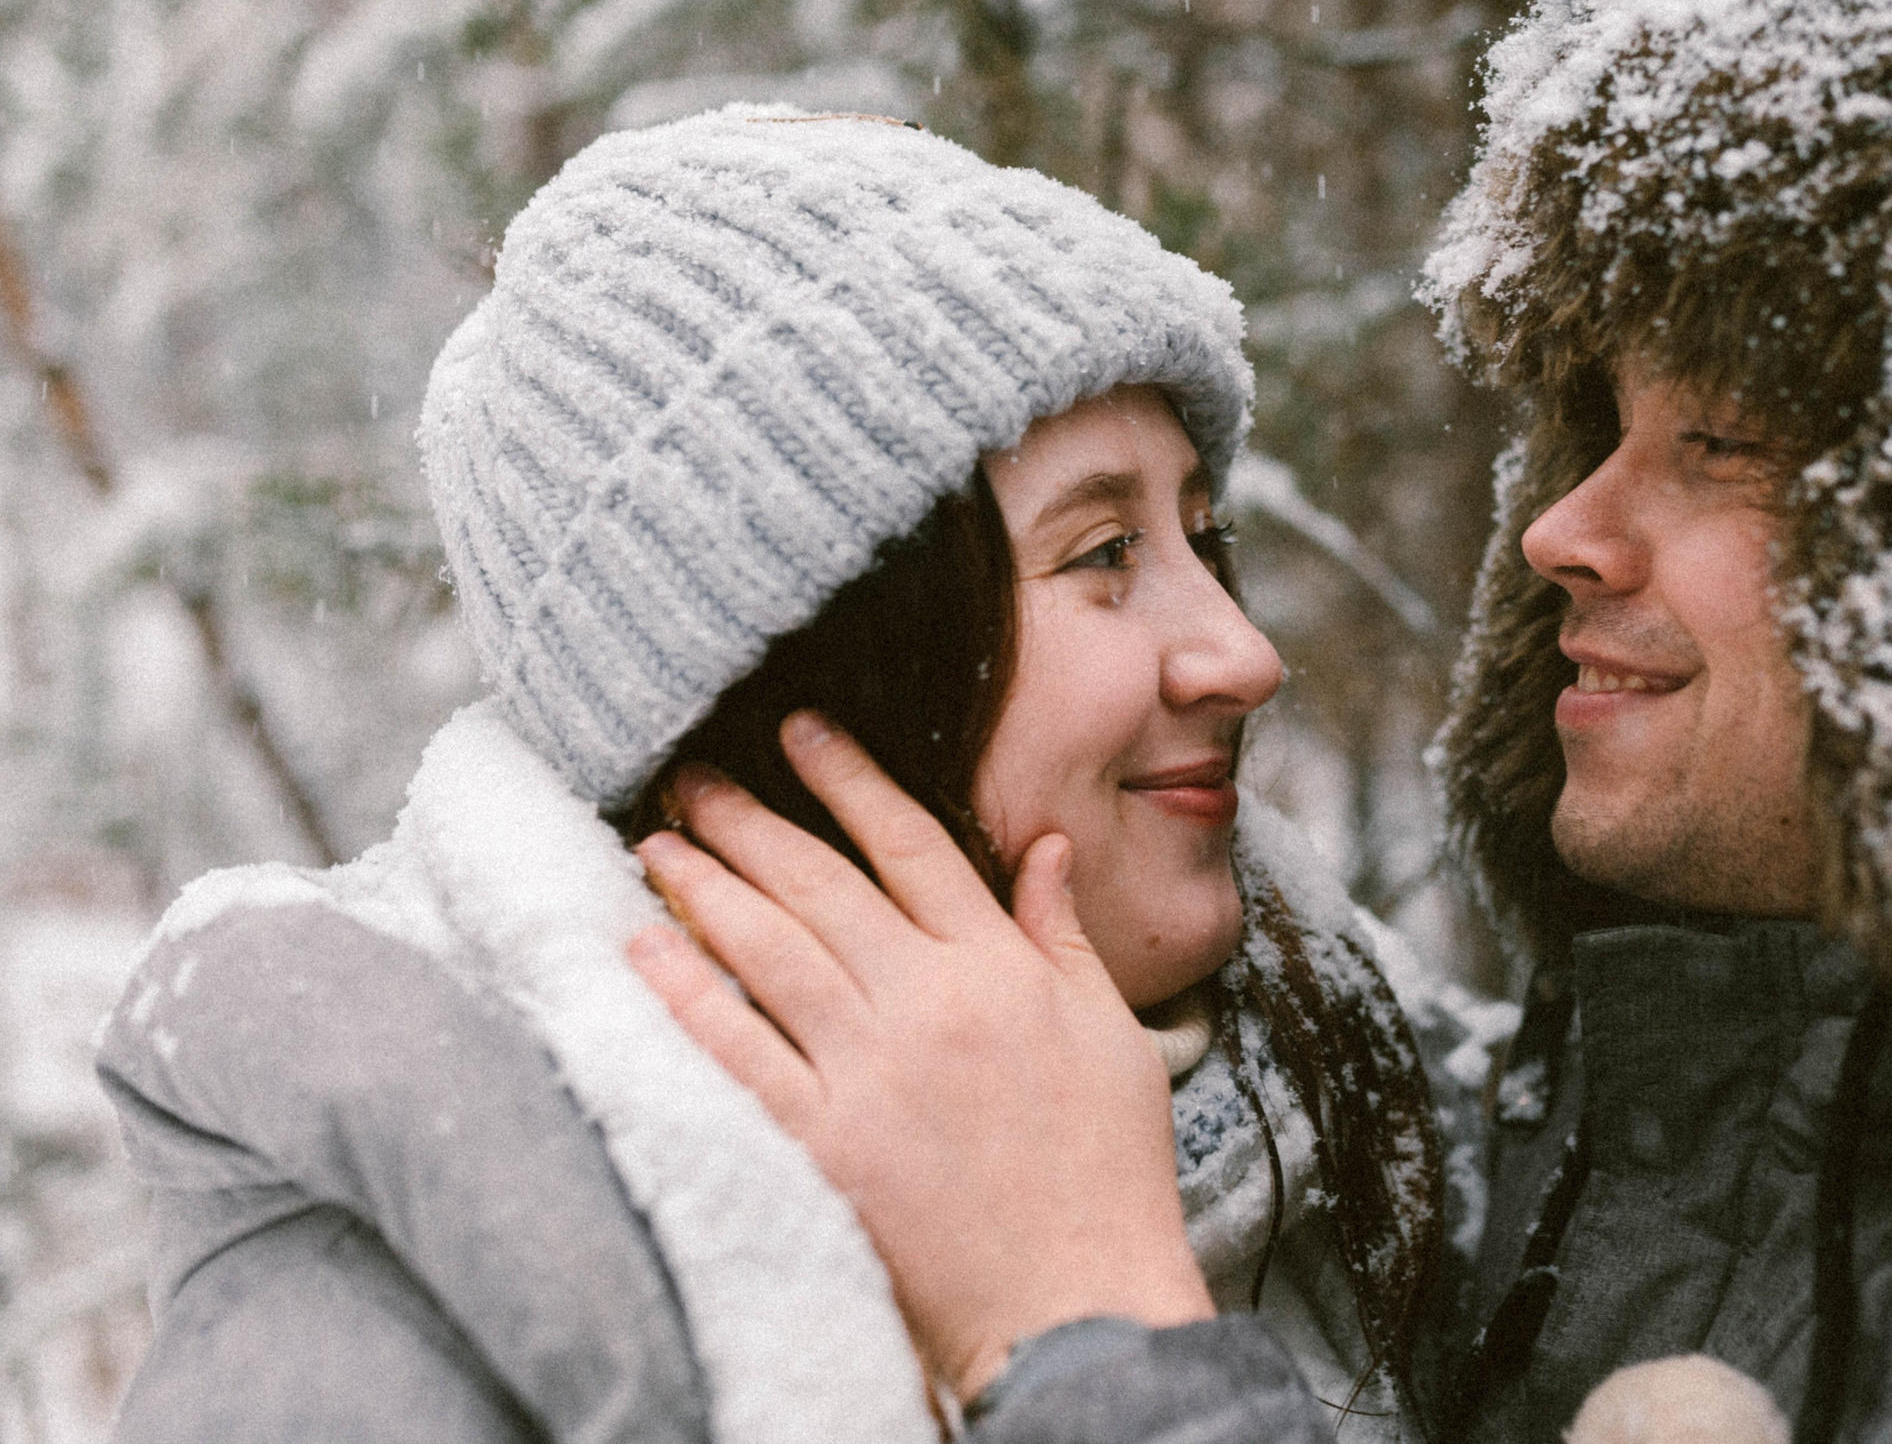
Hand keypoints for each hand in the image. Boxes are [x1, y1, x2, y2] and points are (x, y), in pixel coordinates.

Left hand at [626, 710, 1213, 1402]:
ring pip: (768, 950)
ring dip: (704, 885)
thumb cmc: (1107, 1171)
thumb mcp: (1111, 1034)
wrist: (1076, 1297)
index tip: (801, 732)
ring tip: (657, 839)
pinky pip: (737, 1051)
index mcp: (1000, 968)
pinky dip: (685, 994)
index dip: (849, 778)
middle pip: (820, 882)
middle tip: (693, 772)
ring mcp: (870, 1072)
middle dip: (749, 817)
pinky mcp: (823, 1142)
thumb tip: (1044, 847)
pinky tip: (642, 947)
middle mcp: (928, 1003)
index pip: (911, 841)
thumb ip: (1062, 934)